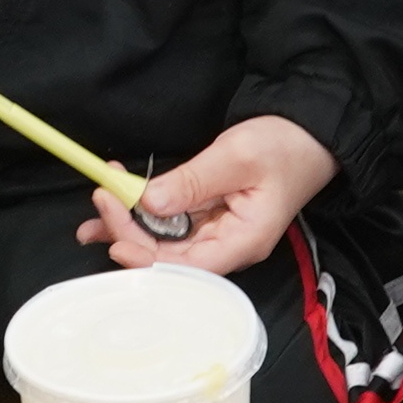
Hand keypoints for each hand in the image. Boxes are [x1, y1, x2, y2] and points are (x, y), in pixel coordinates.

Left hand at [96, 116, 332, 273]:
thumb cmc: (285, 147)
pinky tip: (117, 207)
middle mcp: (229, 247)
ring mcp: (218, 234)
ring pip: (165, 243)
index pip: (186, 266)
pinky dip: (143, 215)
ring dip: (129, 229)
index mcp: (243, 242)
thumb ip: (193, 181)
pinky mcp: (209, 219)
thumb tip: (149, 202)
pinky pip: (170, 224)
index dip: (146, 256)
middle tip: (101, 202)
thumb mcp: (237, 156)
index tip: (115, 229)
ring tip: (93, 218)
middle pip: (169, 259)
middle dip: (128, 236)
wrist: (309, 136)